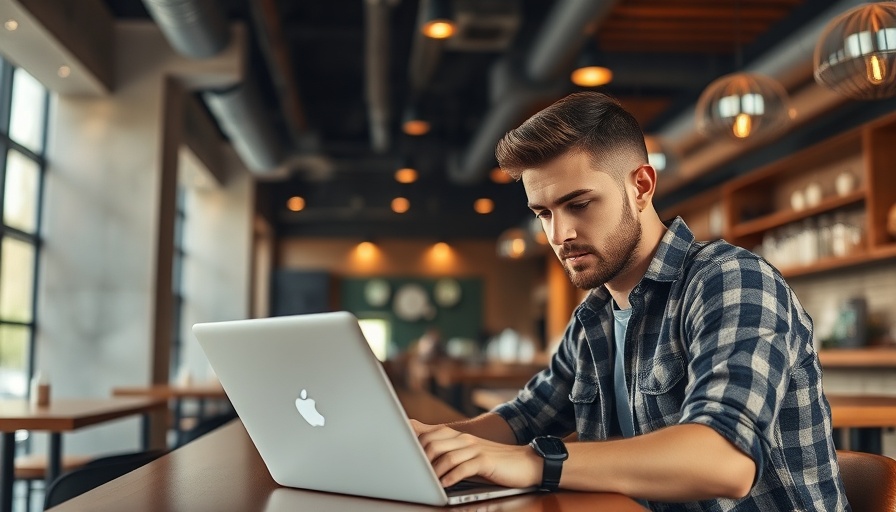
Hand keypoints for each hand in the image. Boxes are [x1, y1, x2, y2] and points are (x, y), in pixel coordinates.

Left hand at [410, 419, 541, 488]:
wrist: (523, 462)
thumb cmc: (491, 461)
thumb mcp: (466, 452)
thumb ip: (444, 447)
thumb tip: (417, 443)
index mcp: (456, 435)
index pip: (426, 433)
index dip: (410, 443)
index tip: (397, 453)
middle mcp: (463, 438)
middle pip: (432, 443)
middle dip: (419, 460)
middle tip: (413, 475)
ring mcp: (474, 448)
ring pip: (446, 455)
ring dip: (433, 471)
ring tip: (426, 483)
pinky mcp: (484, 460)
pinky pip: (463, 467)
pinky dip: (451, 477)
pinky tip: (444, 485)